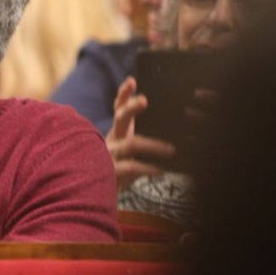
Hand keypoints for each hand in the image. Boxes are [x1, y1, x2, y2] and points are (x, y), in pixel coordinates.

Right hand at [106, 76, 175, 190]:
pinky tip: (161, 170)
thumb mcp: (130, 151)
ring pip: (131, 144)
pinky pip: (131, 167)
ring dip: (153, 145)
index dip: (124, 94)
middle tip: (145, 100)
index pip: (119, 108)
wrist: (98, 194)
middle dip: (132, 107)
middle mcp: (111, 139)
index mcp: (118, 131)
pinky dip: (148, 168)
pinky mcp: (111, 172)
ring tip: (171, 149)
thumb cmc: (122, 169)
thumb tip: (177, 130)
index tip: (132, 81)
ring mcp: (109, 155)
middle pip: (120, 118)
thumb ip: (143, 139)